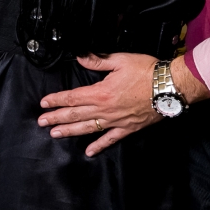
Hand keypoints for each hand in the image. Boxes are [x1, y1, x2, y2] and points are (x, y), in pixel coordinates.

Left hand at [38, 52, 160, 155]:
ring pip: (88, 128)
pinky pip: (110, 139)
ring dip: (70, 131)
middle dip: (57, 118)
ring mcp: (116, 121)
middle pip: (76, 114)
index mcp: (101, 91)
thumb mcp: (121, 60)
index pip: (73, 97)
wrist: (168, 87)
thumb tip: (80, 57)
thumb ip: (98, 59)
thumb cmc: (146, 71)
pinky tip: (88, 151)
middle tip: (41, 122)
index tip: (44, 103)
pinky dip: (99, 146)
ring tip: (55, 134)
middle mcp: (105, 109)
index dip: (57, 100)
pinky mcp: (127, 128)